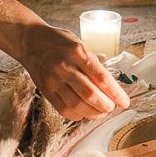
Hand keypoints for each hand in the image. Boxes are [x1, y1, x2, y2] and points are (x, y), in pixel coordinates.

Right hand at [10, 24, 129, 120]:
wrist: (30, 41)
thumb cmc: (59, 42)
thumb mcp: (80, 44)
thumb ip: (93, 64)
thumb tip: (111, 88)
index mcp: (77, 52)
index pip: (101, 77)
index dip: (115, 93)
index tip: (125, 102)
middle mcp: (65, 66)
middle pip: (90, 94)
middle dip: (106, 106)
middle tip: (112, 107)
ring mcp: (53, 80)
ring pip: (77, 105)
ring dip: (93, 113)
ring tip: (100, 112)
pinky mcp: (45, 90)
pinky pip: (63, 109)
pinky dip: (77, 115)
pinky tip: (84, 112)